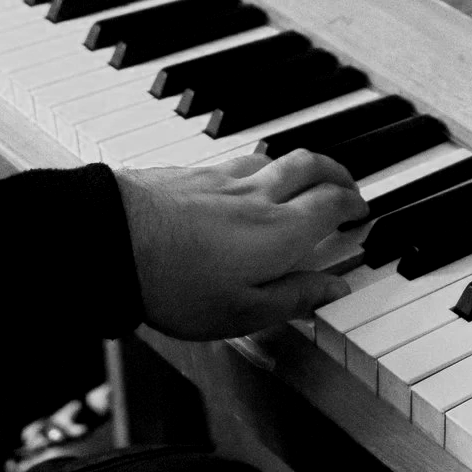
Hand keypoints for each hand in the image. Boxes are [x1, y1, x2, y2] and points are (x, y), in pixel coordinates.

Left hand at [118, 151, 369, 339]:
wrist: (109, 242)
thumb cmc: (173, 284)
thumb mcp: (243, 313)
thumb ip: (294, 297)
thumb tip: (334, 287)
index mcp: (281, 231)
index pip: (333, 204)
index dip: (354, 206)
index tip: (362, 212)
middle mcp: (258, 195)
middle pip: (312, 165)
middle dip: (337, 172)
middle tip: (347, 184)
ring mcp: (222, 179)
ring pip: (275, 158)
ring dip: (299, 165)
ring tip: (302, 180)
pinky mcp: (189, 172)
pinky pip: (237, 160)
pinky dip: (257, 166)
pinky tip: (244, 181)